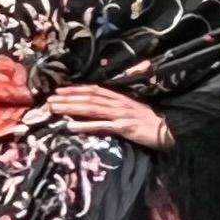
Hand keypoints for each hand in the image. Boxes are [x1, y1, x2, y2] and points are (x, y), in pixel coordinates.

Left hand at [43, 85, 171, 147]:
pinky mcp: (124, 128)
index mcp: (120, 98)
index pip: (94, 90)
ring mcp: (121, 115)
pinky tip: (71, 127)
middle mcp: (118, 103)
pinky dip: (85, 126)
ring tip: (54, 108)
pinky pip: (102, 126)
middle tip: (48, 99)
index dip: (76, 89)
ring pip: (91, 109)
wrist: (171, 131)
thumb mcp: (133, 111)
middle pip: (88, 98)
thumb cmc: (152, 123)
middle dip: (68, 98)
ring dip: (71, 108)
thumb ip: (117, 108)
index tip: (59, 90)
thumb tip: (100, 109)